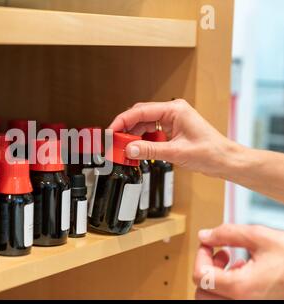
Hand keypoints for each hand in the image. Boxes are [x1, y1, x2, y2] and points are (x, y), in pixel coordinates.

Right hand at [108, 99, 240, 177]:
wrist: (225, 161)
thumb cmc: (211, 152)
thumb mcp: (176, 152)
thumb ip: (150, 150)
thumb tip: (129, 149)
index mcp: (174, 110)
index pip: (140, 111)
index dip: (122, 121)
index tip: (111, 131)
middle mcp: (172, 112)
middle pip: (140, 116)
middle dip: (125, 128)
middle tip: (114, 141)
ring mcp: (172, 120)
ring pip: (144, 124)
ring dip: (133, 136)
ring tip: (123, 148)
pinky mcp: (172, 130)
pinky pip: (151, 132)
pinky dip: (142, 141)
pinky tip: (136, 149)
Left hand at [193, 224, 283, 298]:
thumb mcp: (261, 237)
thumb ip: (228, 234)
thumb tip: (204, 235)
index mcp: (241, 288)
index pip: (200, 275)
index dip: (200, 255)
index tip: (209, 244)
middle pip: (202, 292)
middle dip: (206, 269)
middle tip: (220, 254)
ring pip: (212, 300)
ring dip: (215, 281)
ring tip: (234, 264)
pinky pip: (228, 302)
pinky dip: (228, 289)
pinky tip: (244, 273)